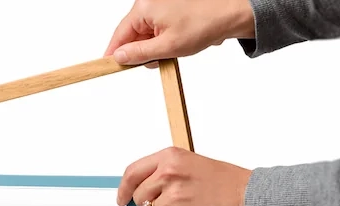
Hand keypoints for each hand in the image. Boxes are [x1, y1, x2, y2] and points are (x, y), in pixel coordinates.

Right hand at [104, 0, 255, 65]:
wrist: (230, 14)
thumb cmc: (203, 24)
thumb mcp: (167, 47)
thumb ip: (139, 54)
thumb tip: (119, 56)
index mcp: (145, 7)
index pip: (120, 33)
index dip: (114, 52)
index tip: (108, 65)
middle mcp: (149, 3)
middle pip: (134, 34)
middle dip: (142, 51)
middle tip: (157, 62)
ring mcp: (160, 5)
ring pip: (147, 33)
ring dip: (156, 47)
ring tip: (174, 50)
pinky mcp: (170, 10)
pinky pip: (158, 29)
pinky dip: (165, 40)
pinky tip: (178, 43)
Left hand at [117, 146, 252, 205]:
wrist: (250, 198)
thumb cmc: (226, 183)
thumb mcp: (192, 164)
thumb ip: (165, 173)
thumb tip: (141, 189)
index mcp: (170, 158)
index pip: (132, 172)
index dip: (124, 189)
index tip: (122, 198)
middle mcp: (168, 175)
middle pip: (139, 198)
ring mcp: (173, 198)